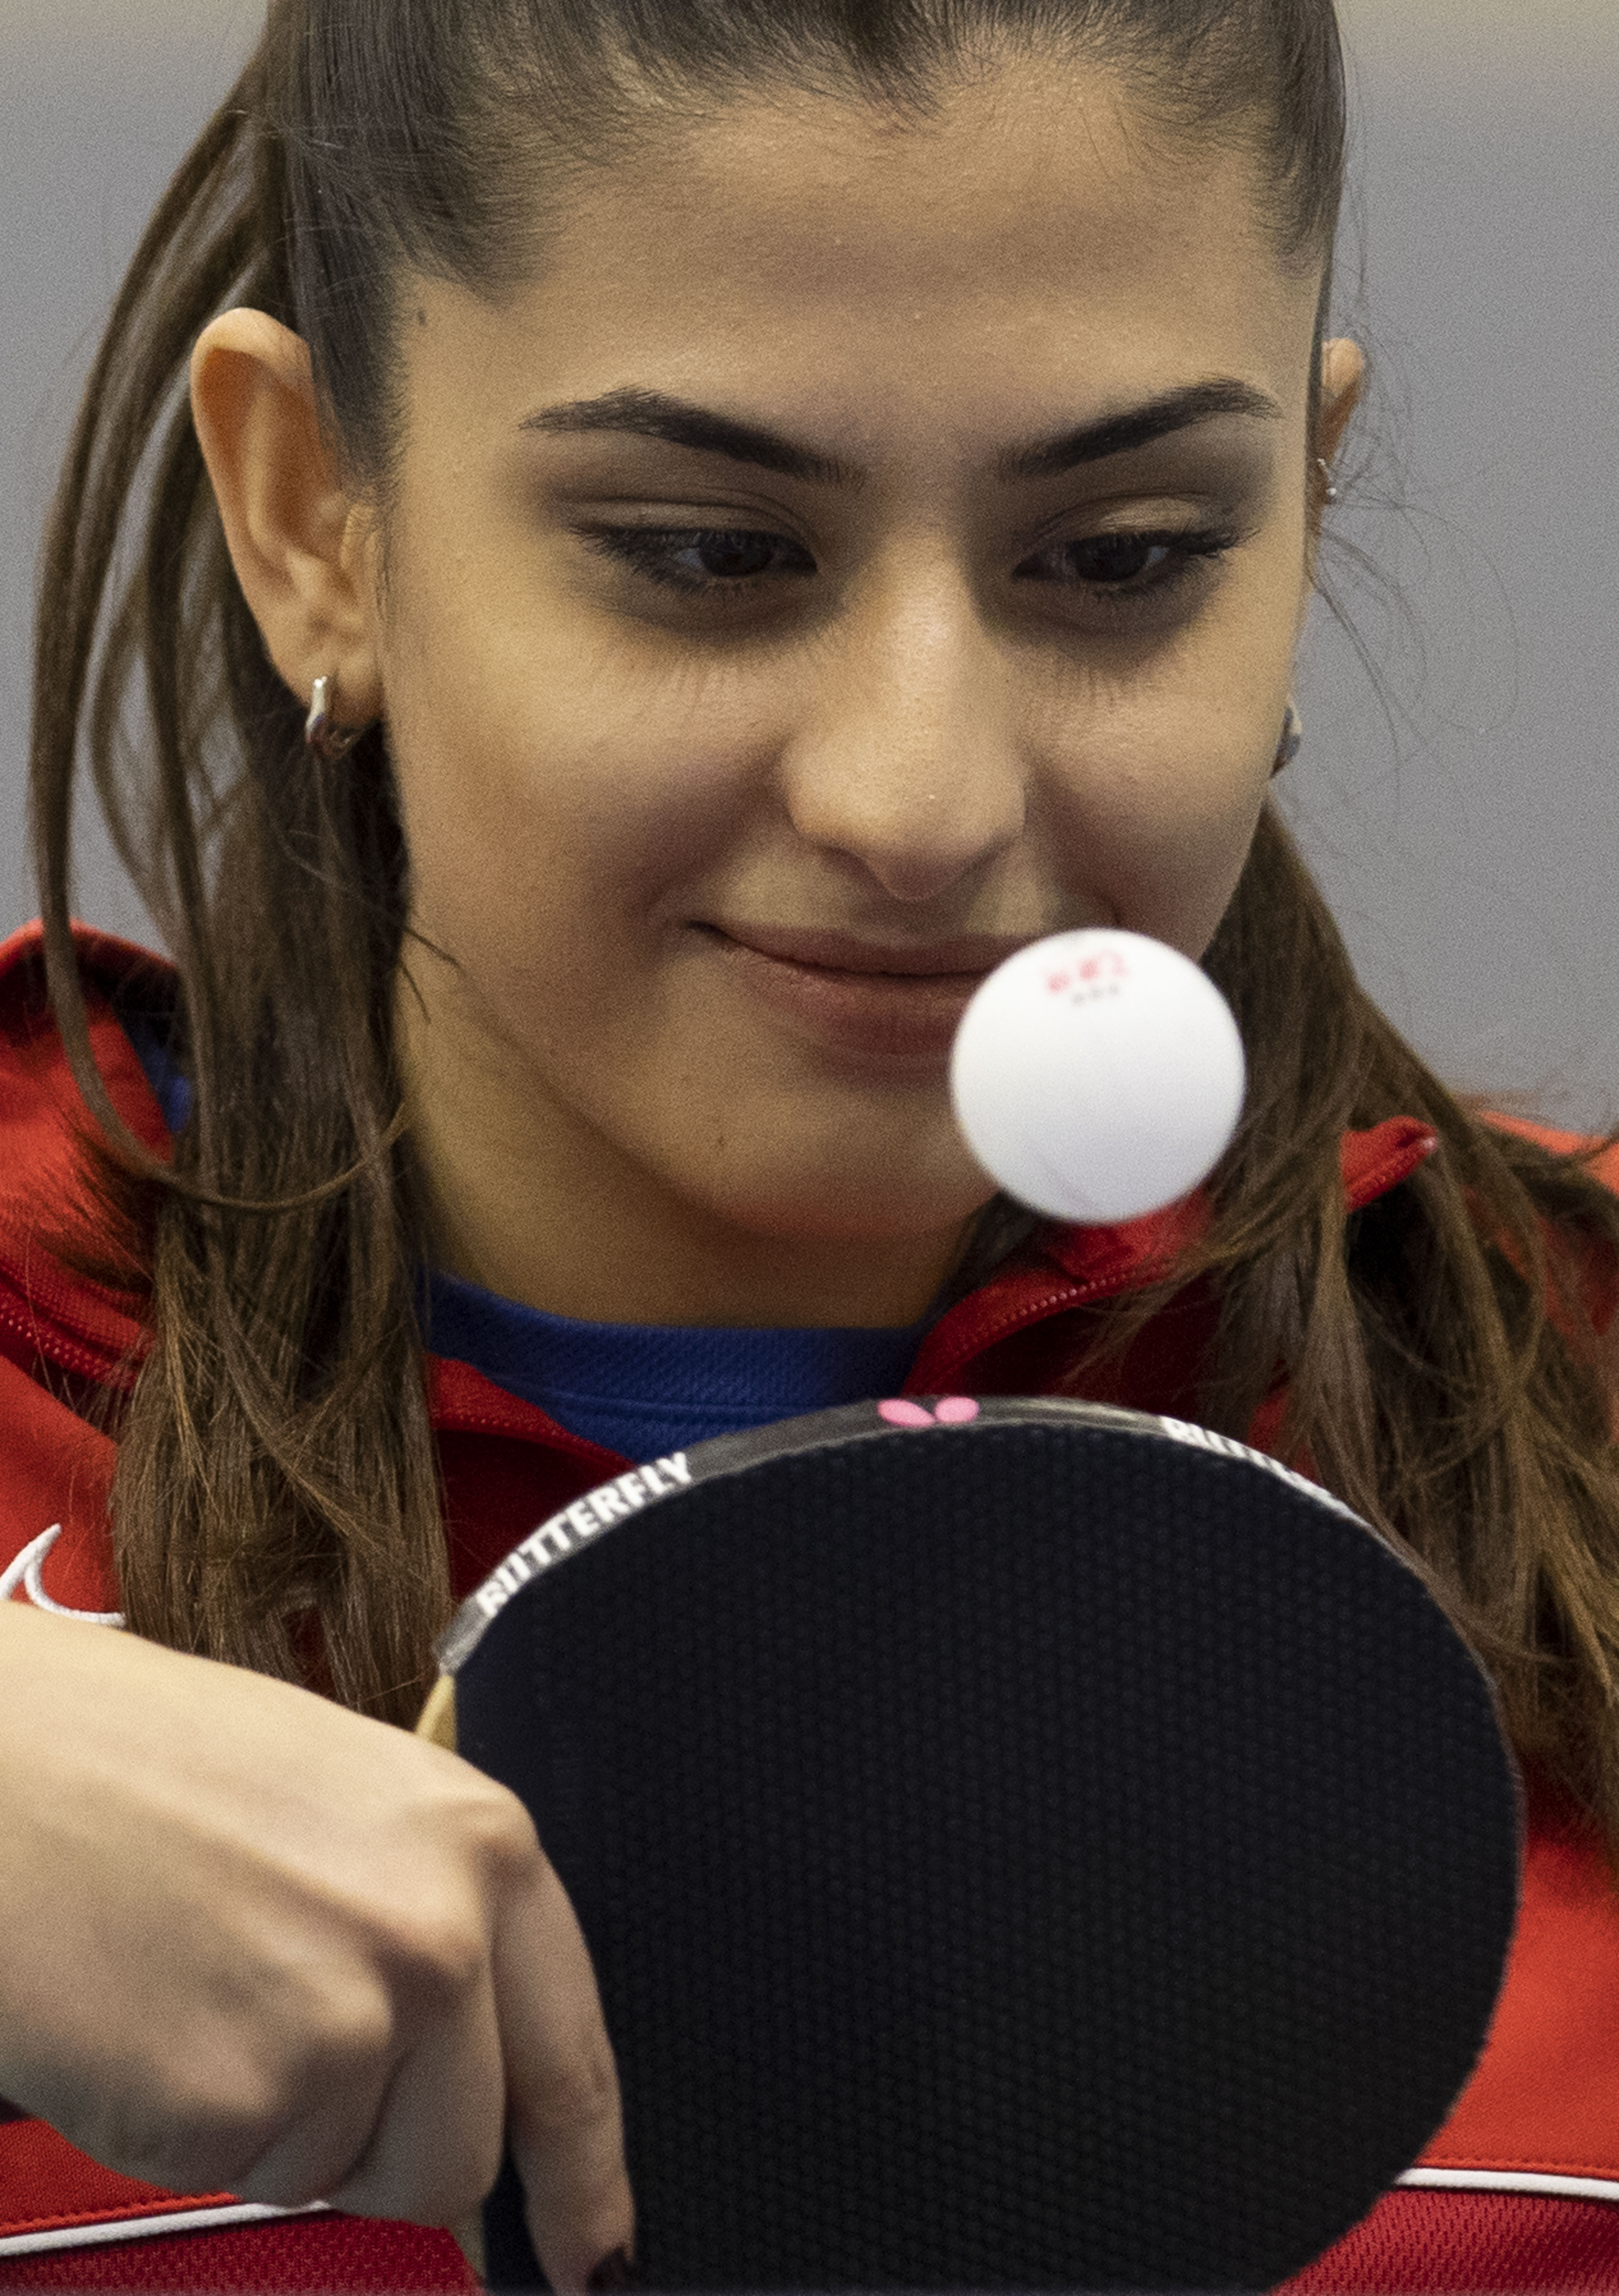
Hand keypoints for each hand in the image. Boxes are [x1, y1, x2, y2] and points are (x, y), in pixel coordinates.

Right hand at [0, 1602, 631, 2291]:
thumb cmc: (139, 1762)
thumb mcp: (345, 1810)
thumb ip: (430, 1928)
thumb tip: (467, 2067)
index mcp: (479, 1844)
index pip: (574, 2060)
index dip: (586, 2175)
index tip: (593, 2248)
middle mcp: (438, 1934)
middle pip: (462, 2153)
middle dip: (381, 2148)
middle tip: (281, 2052)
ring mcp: (347, 2024)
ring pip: (344, 2174)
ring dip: (276, 2123)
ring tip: (202, 1988)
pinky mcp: (239, 2101)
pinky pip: (238, 2173)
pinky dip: (189, 2126)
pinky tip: (150, 2016)